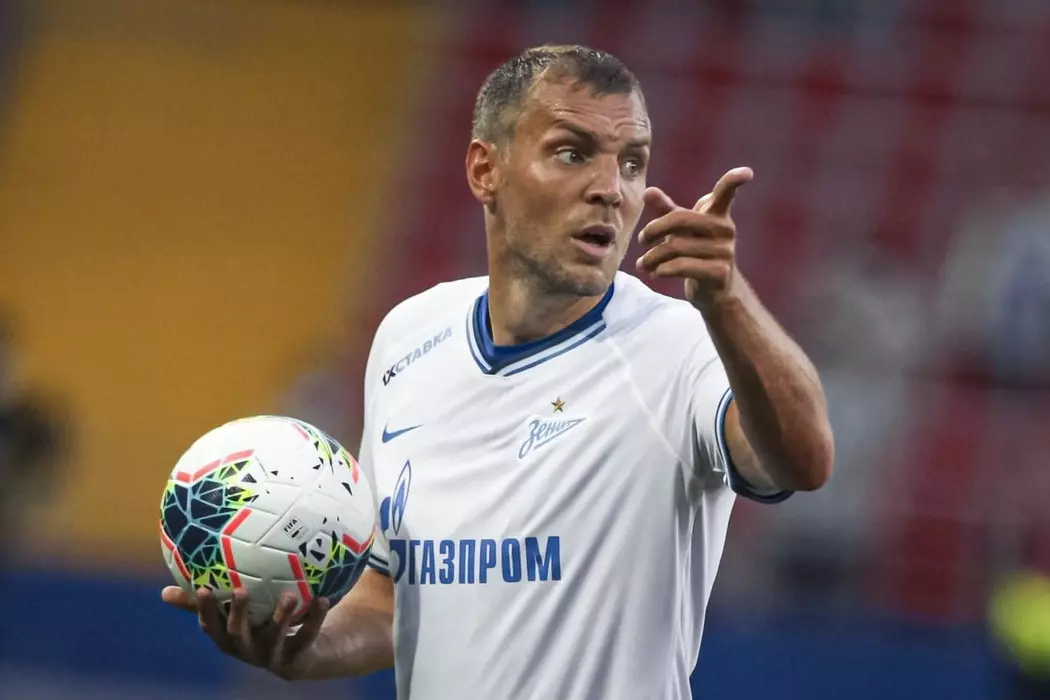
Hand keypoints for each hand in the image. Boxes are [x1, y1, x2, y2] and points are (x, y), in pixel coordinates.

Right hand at [161, 586, 329, 679]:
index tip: (203, 587)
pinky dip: (314, 617)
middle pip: (238, 634)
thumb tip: (163, 591)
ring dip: (281, 616)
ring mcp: (273, 655)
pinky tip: (321, 598)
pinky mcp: (298, 656)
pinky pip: (307, 635)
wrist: (300, 656)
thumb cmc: (261, 626)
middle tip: (240, 591)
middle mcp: (247, 649)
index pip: (211, 625)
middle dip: (238, 614)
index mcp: (229, 638)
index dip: (206, 610)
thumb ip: (207, 602)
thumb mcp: (235, 615)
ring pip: (275, 637)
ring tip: (289, 595)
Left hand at [636, 167, 752, 309]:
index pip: (726, 193)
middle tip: (641, 240)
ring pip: (676, 246)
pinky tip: (656, 273)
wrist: (714, 291)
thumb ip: (666, 210)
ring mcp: (725, 251)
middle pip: (680, 218)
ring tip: (643, 264)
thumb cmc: (695, 252)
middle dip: (654, 229)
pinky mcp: (720, 272)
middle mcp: (725, 229)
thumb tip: (648, 191)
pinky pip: (682, 266)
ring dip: (652, 257)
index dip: (734, 181)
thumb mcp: (680, 230)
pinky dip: (663, 270)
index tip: (747, 172)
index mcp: (717, 214)